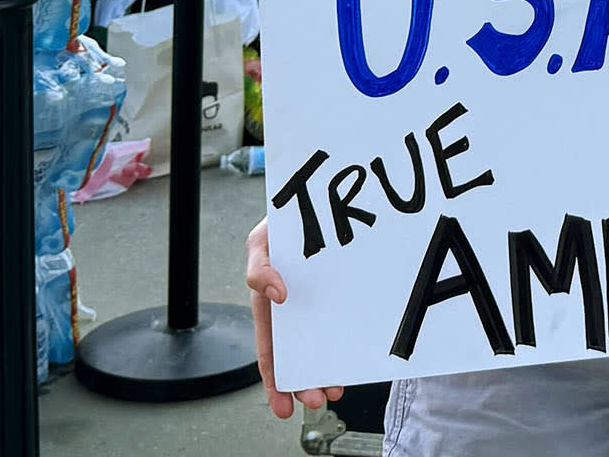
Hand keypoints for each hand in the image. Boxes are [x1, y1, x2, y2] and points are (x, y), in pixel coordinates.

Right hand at [245, 217, 343, 420]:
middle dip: (303, 383)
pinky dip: (341, 344)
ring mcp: (316, 305)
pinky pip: (339, 324)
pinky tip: (349, 358)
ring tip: (334, 387)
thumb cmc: (280, 226)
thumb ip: (259, 269)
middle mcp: (292, 312)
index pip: (269, 352)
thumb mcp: (259, 243)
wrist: (310, 201)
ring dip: (323, 371)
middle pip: (295, 357)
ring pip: (318, 346)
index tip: (283, 406)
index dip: (274, 381)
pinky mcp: (337, 295)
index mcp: (268, 306)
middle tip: (316, 398)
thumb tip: (276, 295)